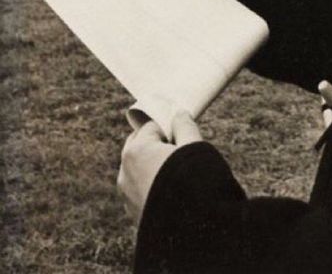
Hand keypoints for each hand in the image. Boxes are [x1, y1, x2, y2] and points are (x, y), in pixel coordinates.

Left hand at [118, 111, 202, 225]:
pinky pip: (139, 188)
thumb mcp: (193, 147)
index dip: (170, 128)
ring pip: (137, 168)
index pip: (152, 126)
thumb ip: (185, 126)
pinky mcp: (132, 211)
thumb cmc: (191, 182)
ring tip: (176, 172)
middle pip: (138, 145)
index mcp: (137, 150)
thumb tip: (179, 114)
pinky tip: (170, 190)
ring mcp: (127, 193)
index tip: (183, 135)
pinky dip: (150, 184)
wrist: (188, 229)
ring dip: (152, 165)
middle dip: (155, 143)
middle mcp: (125, 171)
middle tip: (178, 149)